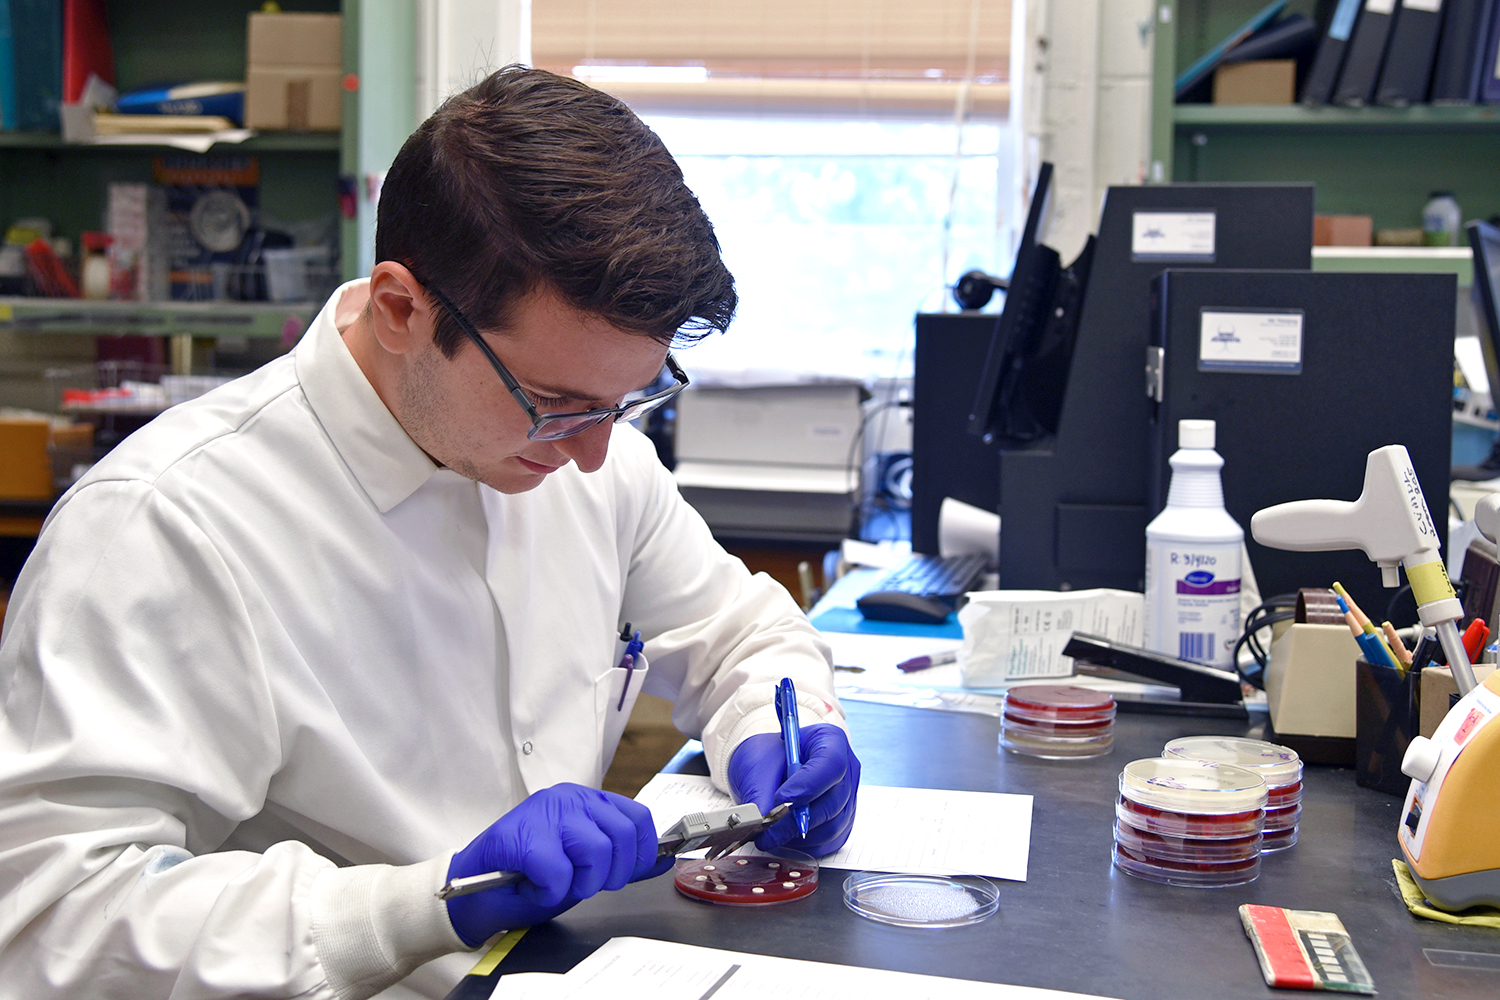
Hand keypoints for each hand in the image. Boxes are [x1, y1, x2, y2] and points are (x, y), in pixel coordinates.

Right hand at [445, 783, 672, 946]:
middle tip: (579, 885)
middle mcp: (568, 798)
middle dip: (609, 876)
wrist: (470, 894)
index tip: (622, 875)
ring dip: (579, 884)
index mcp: (587, 800)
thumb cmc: (527, 879)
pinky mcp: (520, 836)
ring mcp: (543, 813)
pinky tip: (534, 887)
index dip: (640, 854)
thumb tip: (664, 861)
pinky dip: (550, 891)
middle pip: (622, 838)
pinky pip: (558, 872)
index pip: (638, 819)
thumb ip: (621, 861)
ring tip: (554, 884)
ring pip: (595, 852)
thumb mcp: (585, 867)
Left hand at [727, 723, 859, 856]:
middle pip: (833, 800)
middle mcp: (847, 769)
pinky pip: (829, 842)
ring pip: (832, 826)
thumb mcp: (757, 765)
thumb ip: (761, 792)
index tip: (780, 799)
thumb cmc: (767, 758)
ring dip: (800, 835)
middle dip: (797, 820)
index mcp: (830, 740)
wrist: (769, 769)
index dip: (808, 785)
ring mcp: (848, 798)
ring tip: (770, 832)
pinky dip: (804, 846)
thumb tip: (761, 822)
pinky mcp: (843, 823)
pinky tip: (784, 837)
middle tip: (767, 829)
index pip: (831, 764)